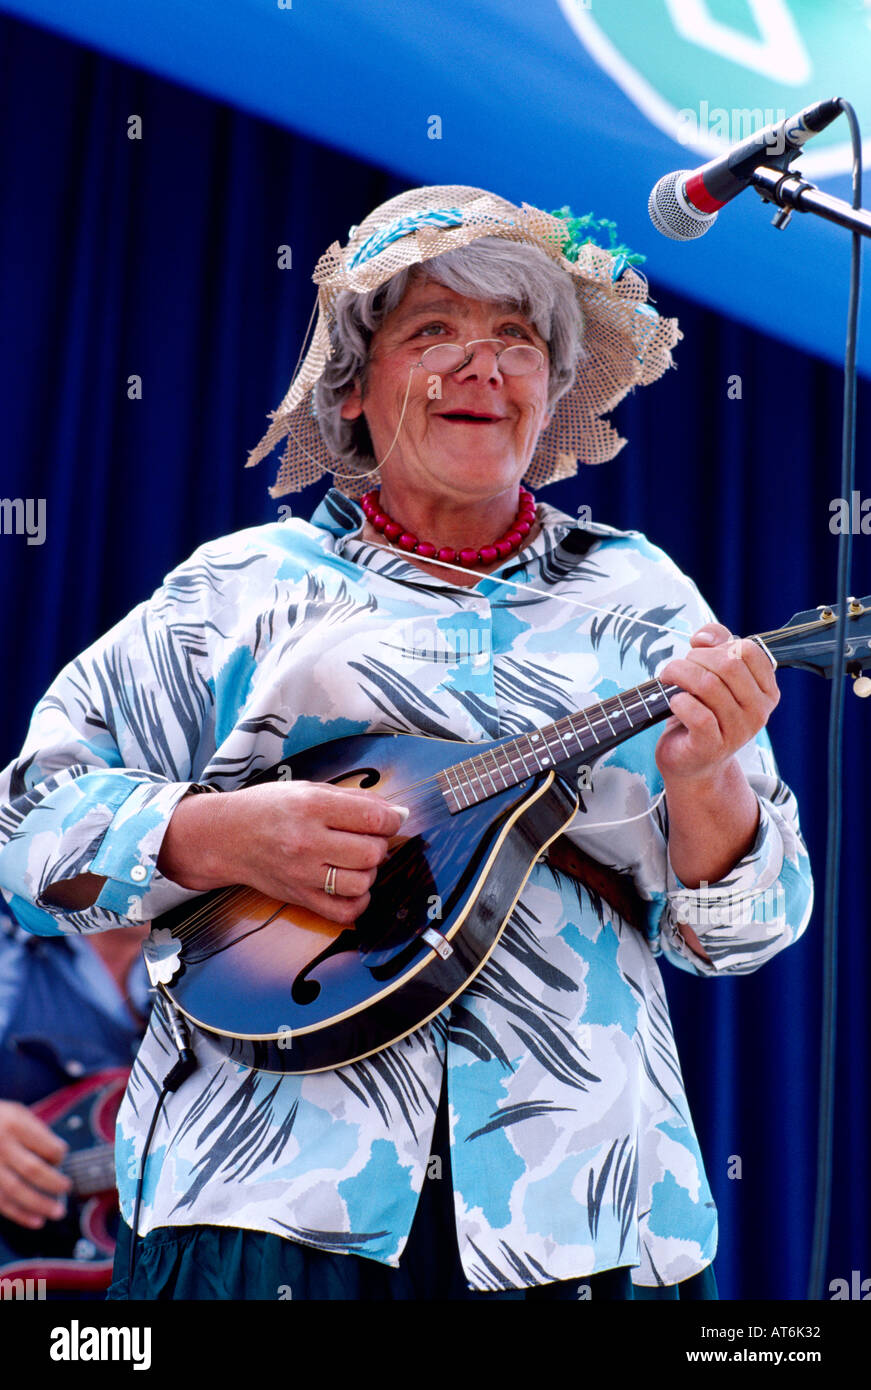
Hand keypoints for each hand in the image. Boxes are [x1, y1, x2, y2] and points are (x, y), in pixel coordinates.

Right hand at [0, 1100, 70, 1227]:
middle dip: (54, 1183)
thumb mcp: (16, 1112)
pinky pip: (1, 1203)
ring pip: (15, 1191)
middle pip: (32, 1170)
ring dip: (39, 1205)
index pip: (44, 1144)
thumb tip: (56, 1157)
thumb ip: (35, 1131)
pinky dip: (19, 1214)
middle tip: (67, 1187)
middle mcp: (1, 1146)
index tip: (62, 1158)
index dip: (59, 1155)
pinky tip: (36, 1220)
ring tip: (58, 1212)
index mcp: (14, 1125)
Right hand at [157, 782, 407, 925]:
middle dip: (379, 844)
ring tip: (355, 859)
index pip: (373, 817)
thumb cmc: (269, 808)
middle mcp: (307, 841)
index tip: (391, 818)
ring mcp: (302, 873)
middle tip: (367, 838)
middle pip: (372, 852)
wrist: (225, 836)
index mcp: (311, 806)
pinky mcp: (299, 897)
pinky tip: (351, 885)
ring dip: (369, 871)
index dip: (392, 818)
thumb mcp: (309, 789)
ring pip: (362, 882)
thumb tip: (398, 813)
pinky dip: (358, 900)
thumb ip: (355, 799)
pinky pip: (345, 911)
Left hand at [655, 623, 779, 786]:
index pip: (749, 650)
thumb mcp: (713, 675)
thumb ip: (715, 645)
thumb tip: (704, 637)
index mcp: (765, 691)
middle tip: (677, 668)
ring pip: (709, 685)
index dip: (719, 644)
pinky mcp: (713, 747)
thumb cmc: (703, 712)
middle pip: (727, 665)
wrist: (692, 762)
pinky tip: (673, 702)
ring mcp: (738, 732)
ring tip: (668, 679)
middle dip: (694, 658)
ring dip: (680, 675)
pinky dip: (679, 702)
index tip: (699, 653)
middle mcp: (758, 712)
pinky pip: (697, 714)